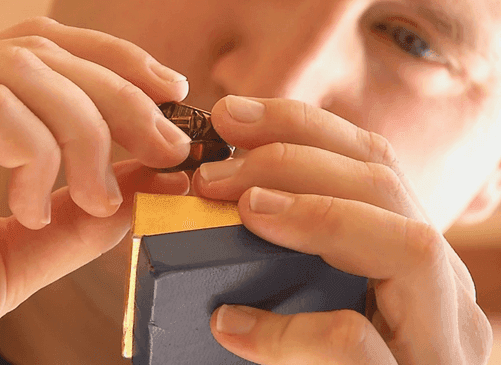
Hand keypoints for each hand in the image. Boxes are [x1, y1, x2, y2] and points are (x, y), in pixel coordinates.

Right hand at [0, 17, 190, 364]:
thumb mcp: (14, 254)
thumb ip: (78, 217)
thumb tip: (148, 179)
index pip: (32, 45)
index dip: (109, 58)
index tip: (168, 92)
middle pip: (37, 50)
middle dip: (121, 95)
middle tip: (167, 147)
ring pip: (23, 71)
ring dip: (87, 132)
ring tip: (95, 198)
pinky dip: (38, 155)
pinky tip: (31, 208)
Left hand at [192, 96, 492, 363]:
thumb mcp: (315, 297)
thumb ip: (288, 257)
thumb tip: (208, 206)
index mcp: (408, 256)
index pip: (372, 164)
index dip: (304, 128)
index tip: (234, 114)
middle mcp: (439, 289)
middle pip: (388, 186)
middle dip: (296, 158)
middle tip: (218, 170)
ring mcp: (440, 342)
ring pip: (408, 245)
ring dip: (316, 213)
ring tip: (244, 211)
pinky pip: (356, 344)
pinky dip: (288, 329)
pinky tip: (232, 325)